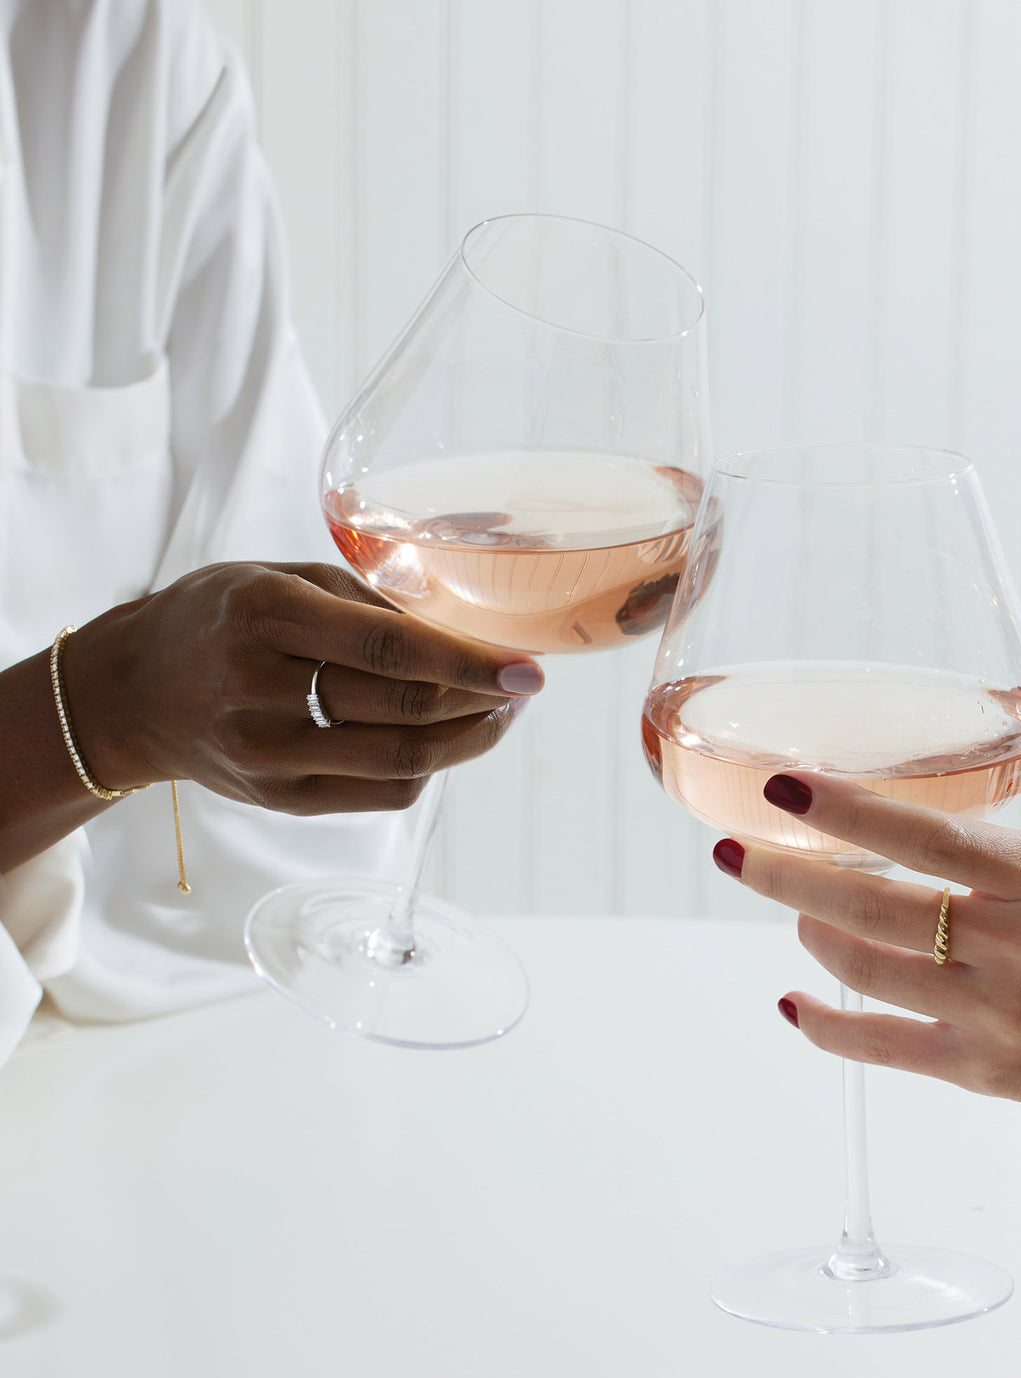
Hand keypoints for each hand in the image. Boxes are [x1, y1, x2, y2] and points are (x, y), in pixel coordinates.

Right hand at [63, 562, 543, 814]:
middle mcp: (260, 688)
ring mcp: (267, 753)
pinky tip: (452, 738)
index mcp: (265, 614)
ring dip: (470, 738)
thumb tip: (467, 613)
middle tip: (522, 683)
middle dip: (483, 700)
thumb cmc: (221, 618)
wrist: (133, 692)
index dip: (470, 661)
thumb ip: (369, 594)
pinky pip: (383, 792)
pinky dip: (432, 765)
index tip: (528, 666)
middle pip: (406, 708)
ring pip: (403, 759)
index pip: (390, 648)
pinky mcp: (279, 799)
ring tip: (499, 711)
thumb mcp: (282, 577)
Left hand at [711, 740, 1020, 1178]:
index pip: (920, 835)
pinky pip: (880, 1049)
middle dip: (783, 875)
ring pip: (863, 971)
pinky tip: (794, 1006)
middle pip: (866, 906)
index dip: (841, 810)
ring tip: (796, 906)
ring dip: (810, 933)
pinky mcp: (982, 1071)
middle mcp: (1009, 946)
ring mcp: (990, 1014)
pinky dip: (825, 1028)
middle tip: (734, 851)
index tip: (779, 786)